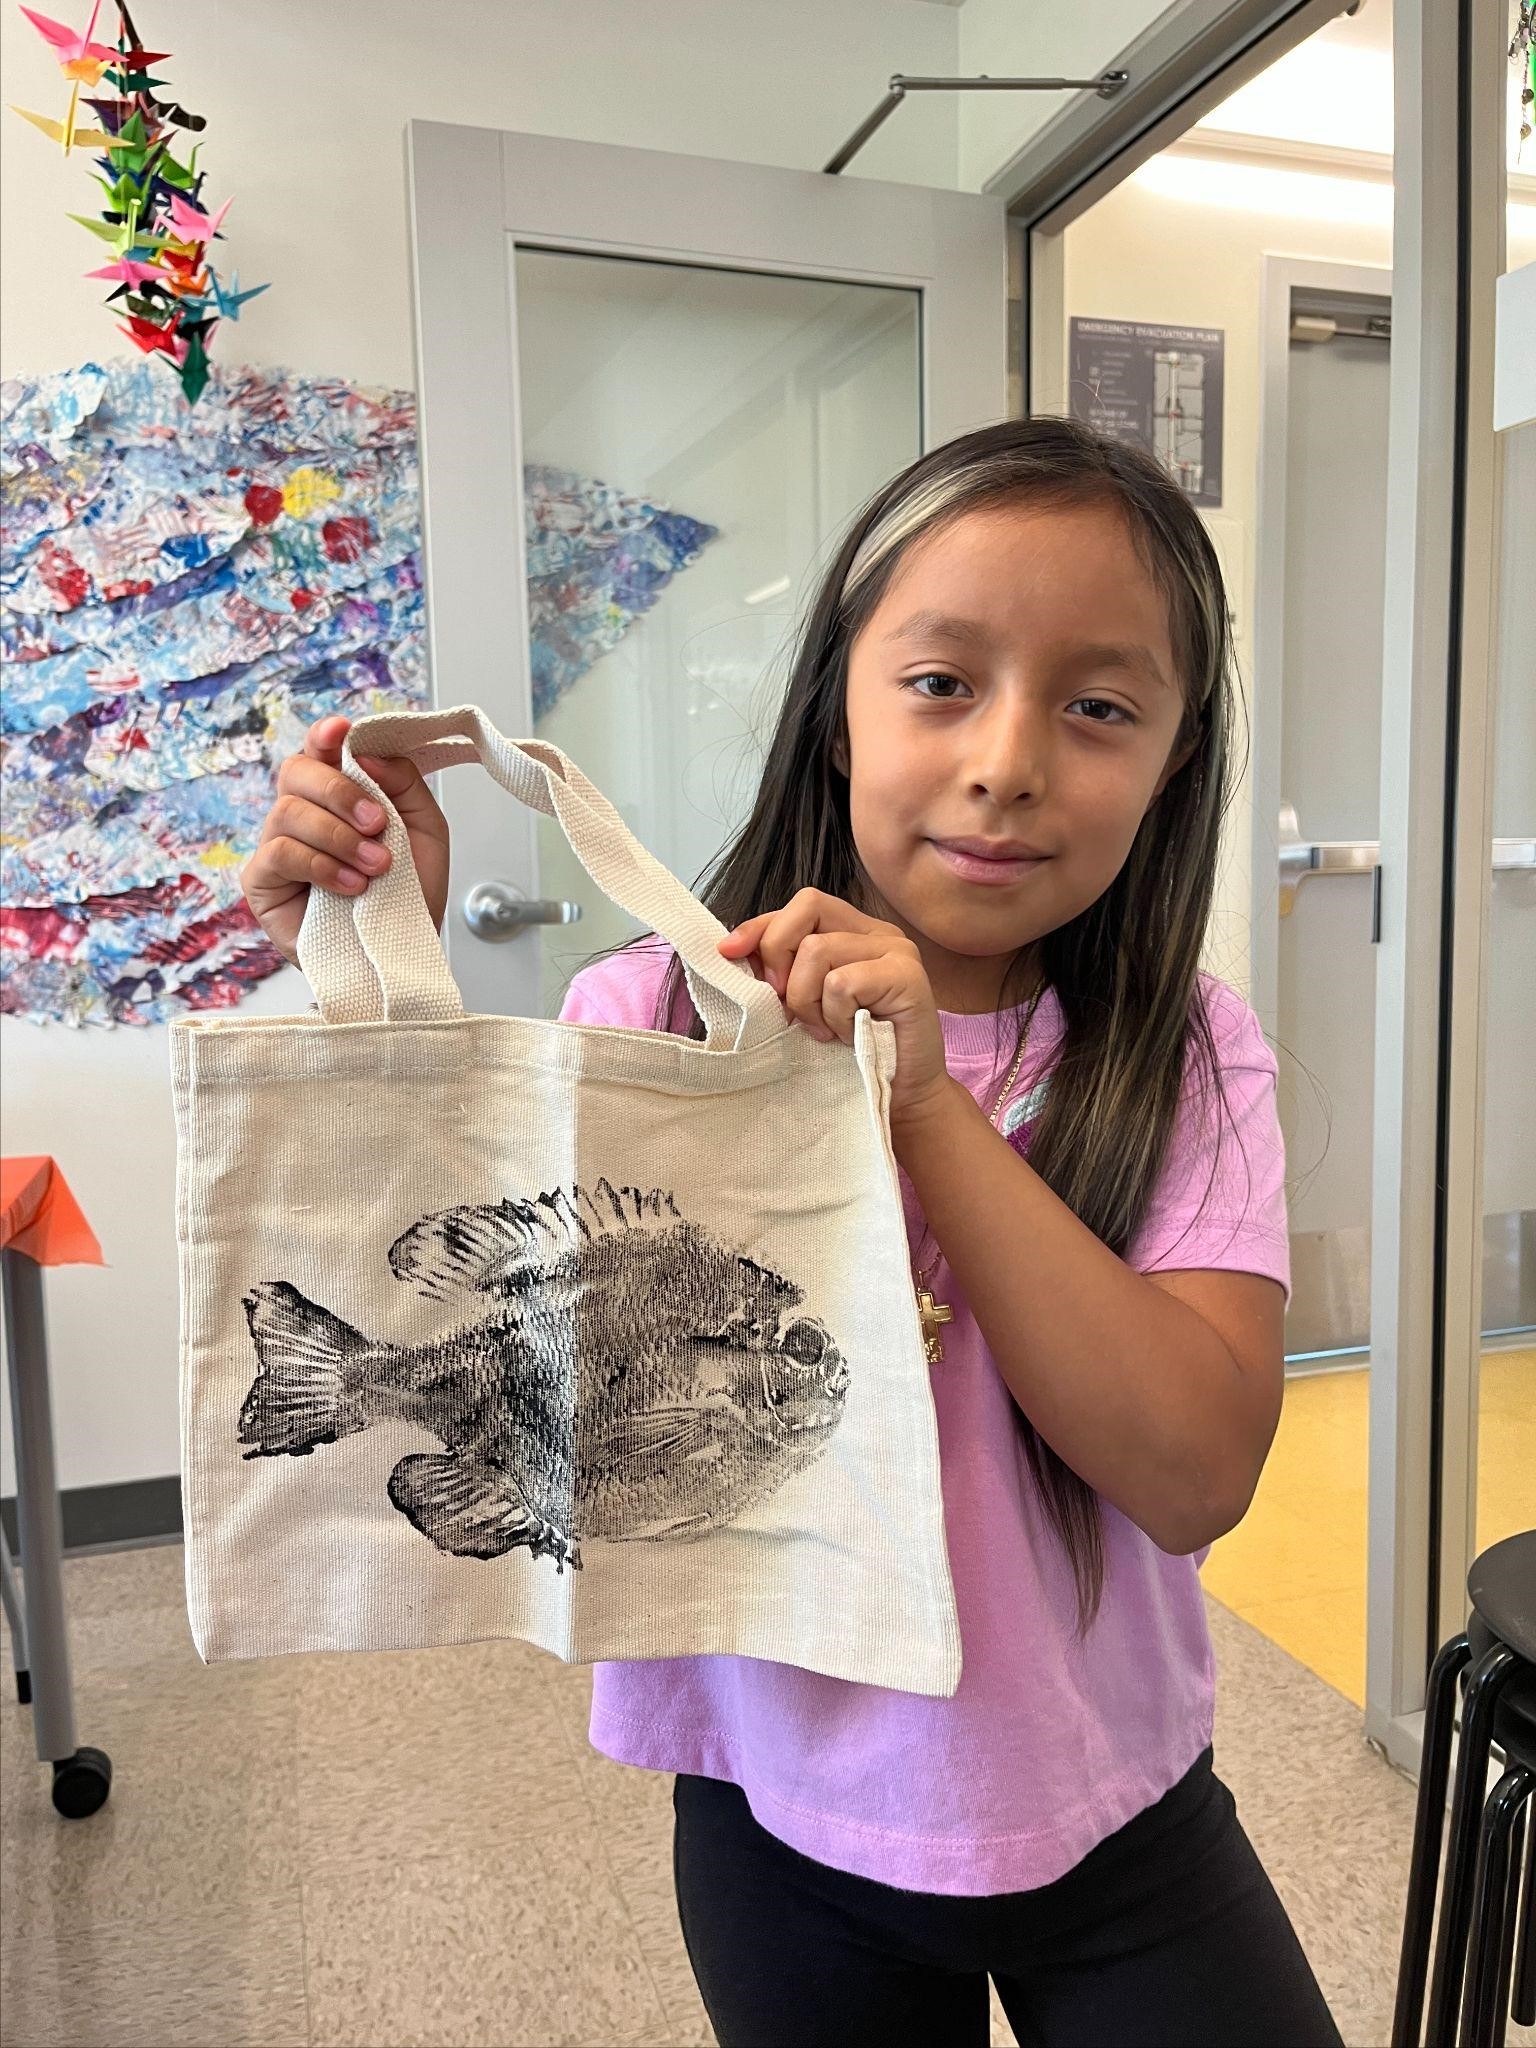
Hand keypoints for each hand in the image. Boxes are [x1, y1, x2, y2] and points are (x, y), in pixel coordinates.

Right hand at [241, 714, 450, 967]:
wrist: (404, 951)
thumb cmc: (411, 892)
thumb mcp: (424, 829)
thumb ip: (403, 783)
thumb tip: (366, 753)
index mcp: (336, 794)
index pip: (318, 750)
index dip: (324, 735)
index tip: (342, 731)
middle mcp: (302, 814)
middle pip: (296, 771)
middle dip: (339, 792)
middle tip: (377, 823)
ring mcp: (278, 845)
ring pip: (289, 813)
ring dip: (339, 837)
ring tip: (377, 866)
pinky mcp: (263, 882)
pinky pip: (280, 855)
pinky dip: (321, 865)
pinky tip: (352, 885)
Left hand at [717, 888, 952, 1127]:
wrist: (901, 1097)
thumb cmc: (852, 1055)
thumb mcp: (806, 1006)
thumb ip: (782, 973)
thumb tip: (733, 950)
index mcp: (854, 933)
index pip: (801, 907)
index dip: (760, 926)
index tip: (727, 952)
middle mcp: (878, 933)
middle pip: (808, 907)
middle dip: (778, 954)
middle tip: (785, 1005)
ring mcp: (897, 950)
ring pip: (817, 950)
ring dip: (807, 1001)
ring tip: (827, 1031)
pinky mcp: (908, 975)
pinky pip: (841, 983)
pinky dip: (835, 1017)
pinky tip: (850, 1036)